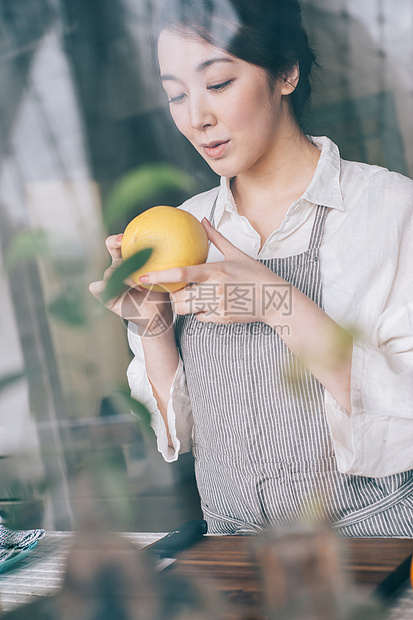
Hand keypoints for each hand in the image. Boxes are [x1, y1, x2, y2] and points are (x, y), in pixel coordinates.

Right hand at [89, 234, 172, 336]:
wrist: (160, 316)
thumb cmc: (165, 292)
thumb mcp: (171, 277)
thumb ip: (174, 262)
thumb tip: (191, 241)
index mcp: (132, 259)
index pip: (123, 243)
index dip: (122, 236)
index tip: (128, 234)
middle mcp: (120, 268)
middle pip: (112, 250)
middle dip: (114, 243)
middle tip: (123, 242)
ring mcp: (113, 282)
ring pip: (111, 272)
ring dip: (124, 276)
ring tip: (138, 284)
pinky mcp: (109, 298)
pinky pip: (101, 292)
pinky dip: (98, 288)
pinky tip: (97, 286)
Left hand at [138, 218, 283, 325]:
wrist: (275, 300)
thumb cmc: (256, 274)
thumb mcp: (237, 254)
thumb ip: (216, 238)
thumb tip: (202, 219)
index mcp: (216, 271)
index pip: (182, 274)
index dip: (159, 275)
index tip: (142, 274)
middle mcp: (215, 290)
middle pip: (179, 299)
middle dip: (171, 297)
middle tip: (171, 291)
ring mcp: (218, 306)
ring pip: (187, 310)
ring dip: (184, 305)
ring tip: (191, 297)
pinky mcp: (222, 319)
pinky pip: (200, 318)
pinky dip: (200, 313)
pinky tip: (210, 305)